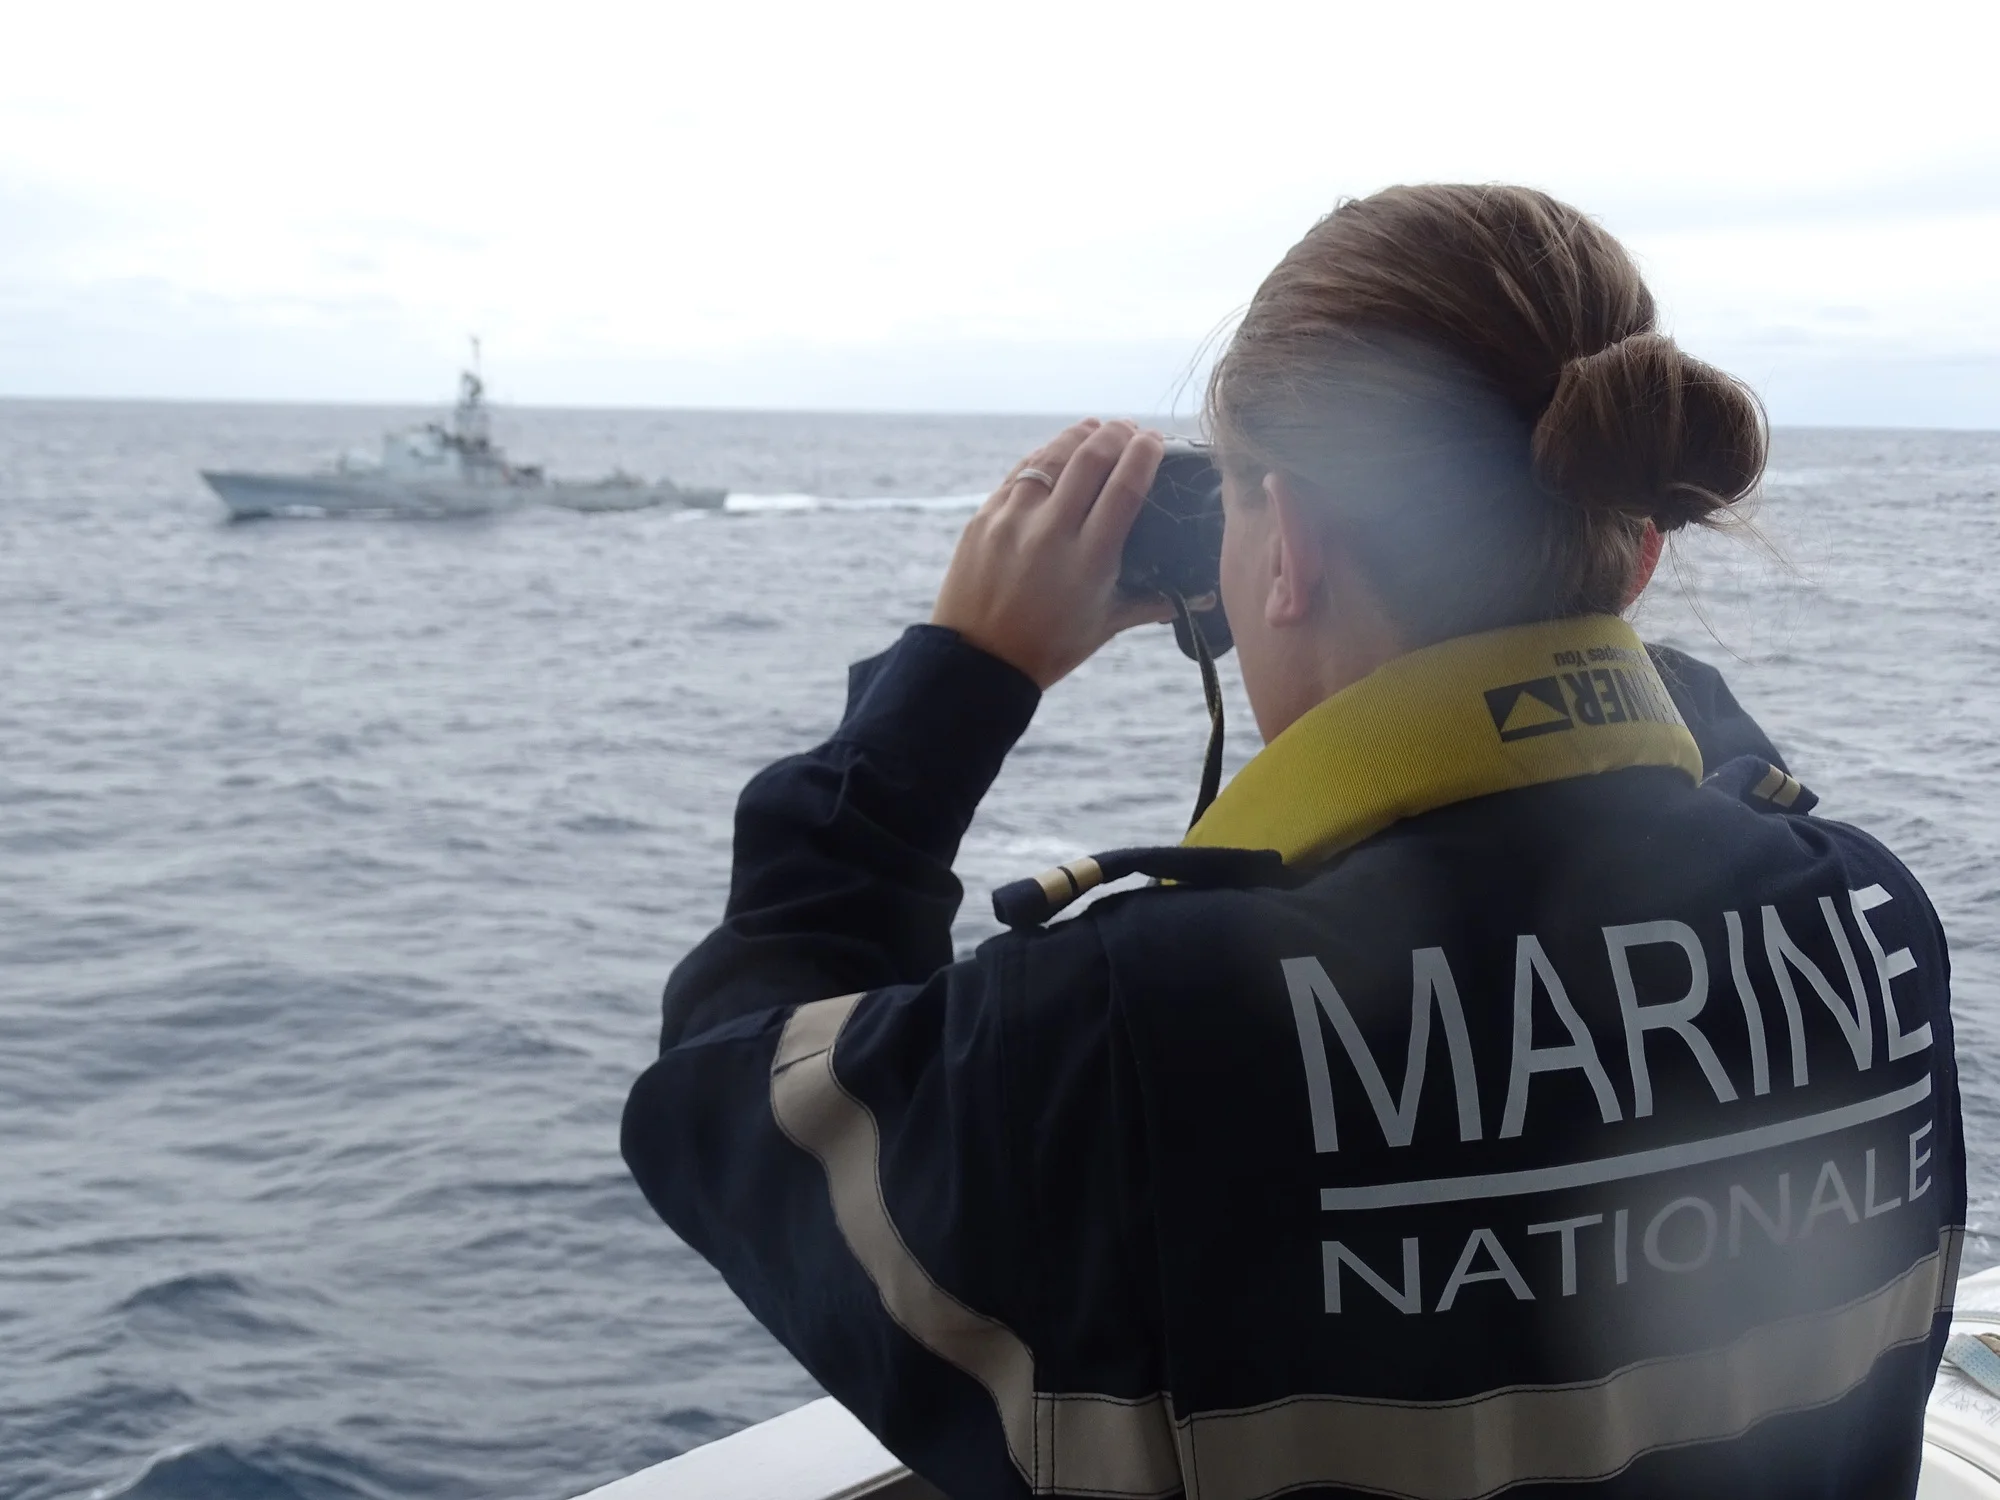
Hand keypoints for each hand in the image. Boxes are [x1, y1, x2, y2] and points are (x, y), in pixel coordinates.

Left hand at [932, 420, 1175, 689]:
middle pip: (1090, 459)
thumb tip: (1201, 598)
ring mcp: (1013, 521)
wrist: (977, 662)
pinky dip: (1044, 456)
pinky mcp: (984, 518)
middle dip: (1116, 433)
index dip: (1144, 454)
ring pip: (1052, 456)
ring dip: (1079, 435)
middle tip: (1131, 428)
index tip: (1156, 440)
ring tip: (1097, 428)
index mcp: (1089, 560)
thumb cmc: (1047, 647)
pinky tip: (1059, 451)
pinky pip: (1020, 473)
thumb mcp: (1104, 626)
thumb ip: (1152, 602)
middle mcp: (1051, 533)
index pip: (1125, 487)